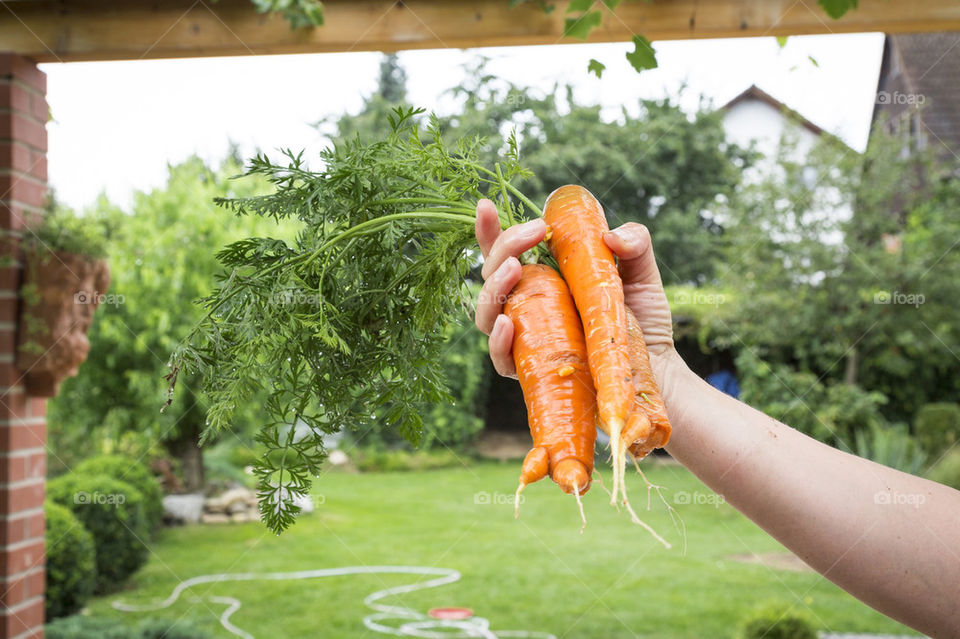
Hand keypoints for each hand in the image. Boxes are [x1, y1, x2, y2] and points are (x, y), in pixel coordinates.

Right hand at [474, 199, 678, 384]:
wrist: (658, 371)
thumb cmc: (644, 322)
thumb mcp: (643, 273)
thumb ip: (635, 243)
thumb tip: (611, 236)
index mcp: (543, 278)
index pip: (504, 252)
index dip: (488, 229)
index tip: (486, 204)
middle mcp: (527, 306)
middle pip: (491, 274)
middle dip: (503, 247)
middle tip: (535, 232)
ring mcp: (527, 338)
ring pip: (486, 313)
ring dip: (493, 288)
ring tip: (515, 269)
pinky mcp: (533, 370)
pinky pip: (501, 358)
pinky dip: (497, 339)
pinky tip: (508, 322)